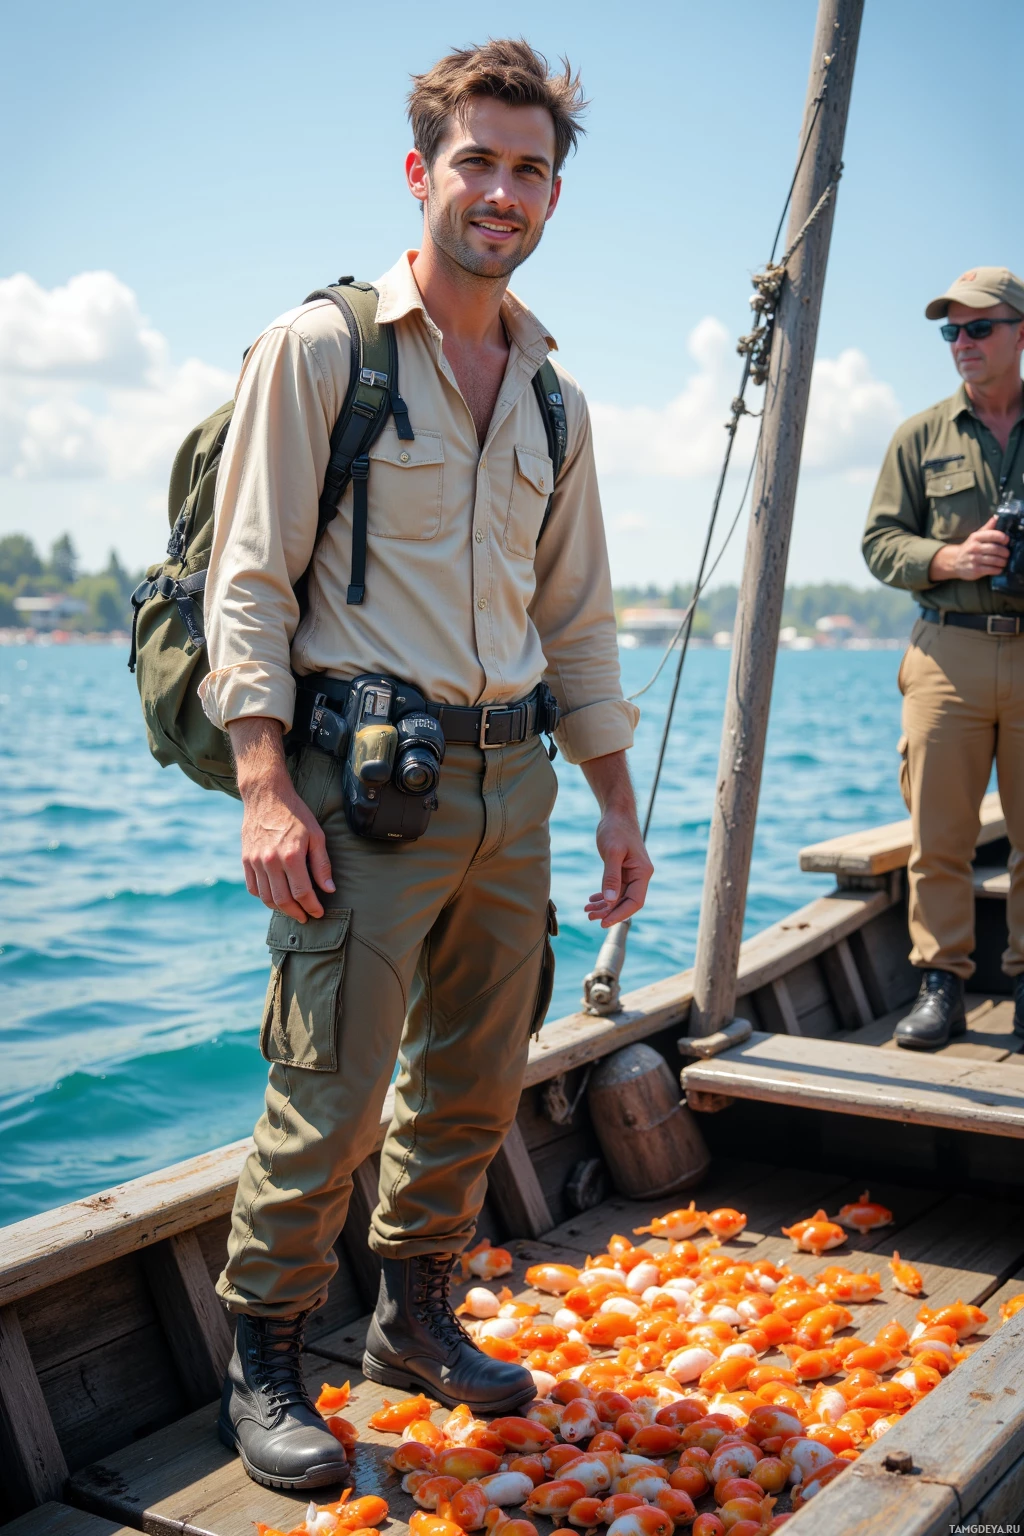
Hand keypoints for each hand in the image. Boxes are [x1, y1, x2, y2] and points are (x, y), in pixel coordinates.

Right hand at [229, 717, 333, 921]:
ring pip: (266, 897)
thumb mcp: (316, 835)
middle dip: (296, 913)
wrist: (266, 795)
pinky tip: (275, 897)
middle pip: (283, 900)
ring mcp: (255, 861)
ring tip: (292, 910)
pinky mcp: (246, 860)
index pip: (302, 893)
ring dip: (280, 909)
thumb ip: (322, 864)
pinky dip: (264, 898)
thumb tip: (328, 889)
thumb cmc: (296, 814)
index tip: (319, 913)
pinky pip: (253, 888)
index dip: (312, 907)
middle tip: (306, 917)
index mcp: (291, 856)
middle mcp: (270, 861)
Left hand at [584, 805, 653, 926]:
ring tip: (587, 911)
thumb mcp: (612, 852)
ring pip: (619, 897)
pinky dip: (604, 895)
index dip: (619, 914)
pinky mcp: (623, 870)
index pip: (635, 901)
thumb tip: (610, 900)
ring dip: (604, 906)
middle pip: (626, 902)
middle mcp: (640, 875)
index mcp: (642, 872)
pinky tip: (592, 899)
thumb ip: (611, 877)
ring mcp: (632, 874)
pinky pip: (615, 889)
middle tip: (590, 917)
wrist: (617, 813)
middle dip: (609, 912)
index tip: (604, 922)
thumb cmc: (616, 829)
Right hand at [928, 517, 1008, 581]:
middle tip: (1007, 554)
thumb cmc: (969, 547)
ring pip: (995, 560)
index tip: (1007, 541)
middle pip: (996, 549)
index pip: (992, 535)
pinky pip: (992, 570)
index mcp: (976, 537)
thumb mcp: (976, 536)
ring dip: (1003, 562)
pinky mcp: (975, 570)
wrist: (955, 562)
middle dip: (1005, 552)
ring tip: (1004, 561)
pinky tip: (999, 568)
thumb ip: (987, 527)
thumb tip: (997, 517)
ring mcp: (974, 559)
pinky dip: (998, 569)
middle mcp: (974, 548)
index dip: (1003, 538)